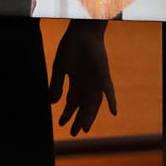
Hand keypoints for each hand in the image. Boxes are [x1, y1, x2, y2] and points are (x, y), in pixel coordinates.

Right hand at [49, 19, 116, 134]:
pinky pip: (109, 90)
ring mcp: (96, 80)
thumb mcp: (60, 68)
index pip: (72, 102)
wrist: (82, 31)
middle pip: (83, 106)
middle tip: (74, 133)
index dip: (67, 114)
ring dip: (90, 116)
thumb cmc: (71, 46)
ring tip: (84, 128)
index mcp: (76, 81)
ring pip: (94, 103)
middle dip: (78, 119)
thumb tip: (52, 103)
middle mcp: (87, 84)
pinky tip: (113, 112)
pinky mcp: (103, 75)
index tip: (61, 125)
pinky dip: (111, 101)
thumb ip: (56, 85)